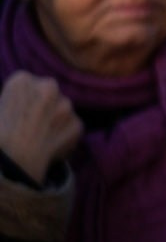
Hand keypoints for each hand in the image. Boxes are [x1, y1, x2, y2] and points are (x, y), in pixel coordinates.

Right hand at [0, 72, 82, 186]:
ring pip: (61, 110)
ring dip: (54, 120)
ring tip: (38, 137)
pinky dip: (62, 136)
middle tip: (30, 124)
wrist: (15, 161)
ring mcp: (67, 105)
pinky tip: (49, 146)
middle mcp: (49, 86)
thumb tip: (19, 107)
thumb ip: (12, 100)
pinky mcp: (78, 124)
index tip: (17, 112)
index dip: (22, 100)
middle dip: (42, 105)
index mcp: (22, 80)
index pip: (26, 84)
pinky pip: (70, 128)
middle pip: (47, 93)